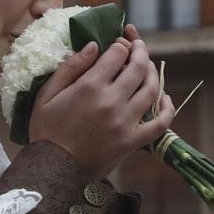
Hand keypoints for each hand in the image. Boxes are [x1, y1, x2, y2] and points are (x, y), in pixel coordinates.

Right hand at [27, 29, 173, 180]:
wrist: (54, 169)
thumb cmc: (46, 130)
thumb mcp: (47, 94)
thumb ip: (70, 67)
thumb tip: (93, 45)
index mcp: (90, 86)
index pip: (117, 54)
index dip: (121, 45)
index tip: (119, 44)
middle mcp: (111, 101)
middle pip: (138, 67)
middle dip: (140, 52)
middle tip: (138, 48)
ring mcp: (125, 122)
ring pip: (151, 90)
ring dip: (153, 74)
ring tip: (148, 67)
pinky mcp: (133, 141)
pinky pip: (160, 123)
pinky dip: (166, 109)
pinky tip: (165, 98)